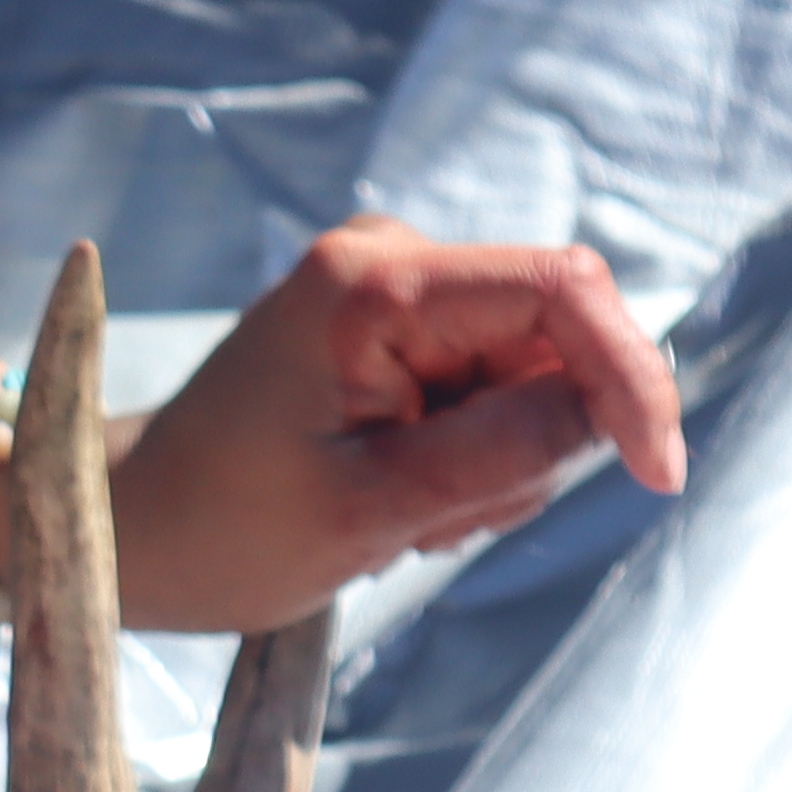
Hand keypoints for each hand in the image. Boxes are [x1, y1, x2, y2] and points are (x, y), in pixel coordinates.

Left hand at [102, 217, 687, 631]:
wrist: (135, 531)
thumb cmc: (222, 530)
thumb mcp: (372, 510)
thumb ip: (502, 453)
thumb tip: (618, 406)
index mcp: (368, 283)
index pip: (562, 291)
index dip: (631, 377)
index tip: (657, 475)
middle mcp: (388, 260)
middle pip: (558, 337)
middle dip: (540, 440)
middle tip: (438, 520)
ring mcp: (394, 292)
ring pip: (535, 378)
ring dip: (497, 465)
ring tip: (400, 513)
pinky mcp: (400, 334)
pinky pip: (495, 393)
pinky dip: (472, 458)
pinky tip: (399, 492)